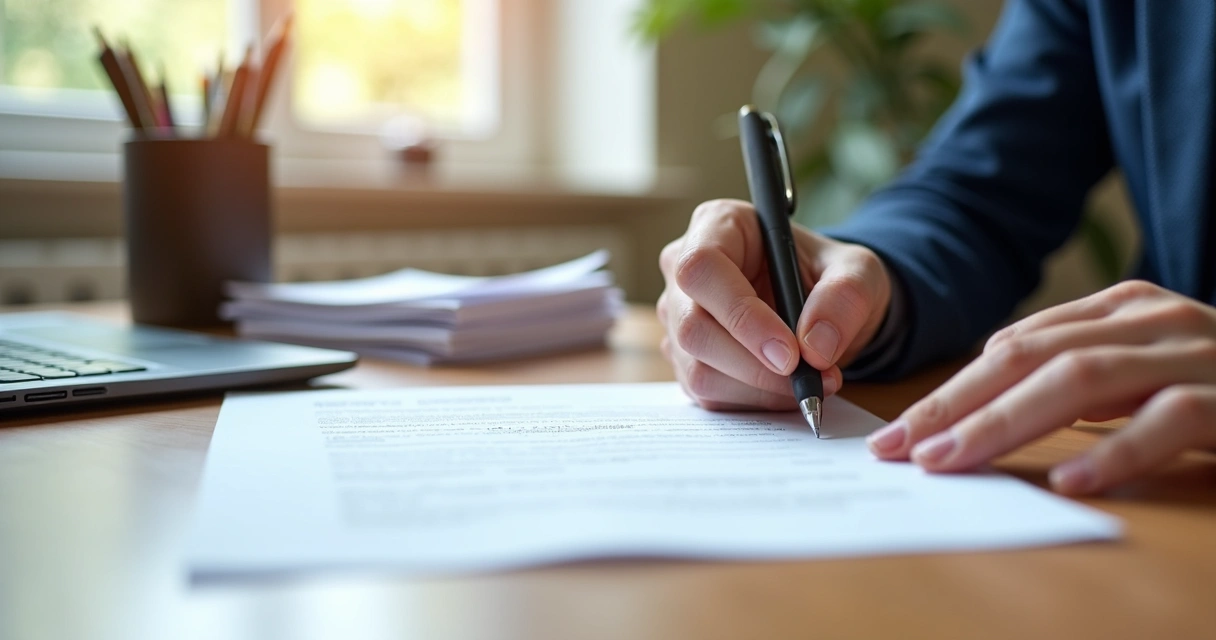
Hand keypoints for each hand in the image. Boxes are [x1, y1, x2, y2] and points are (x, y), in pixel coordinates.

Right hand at [657, 199, 892, 410]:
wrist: (822, 307)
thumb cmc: (829, 274)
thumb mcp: (858, 270)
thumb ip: (845, 296)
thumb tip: (815, 347)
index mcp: (717, 225)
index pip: (702, 268)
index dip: (740, 314)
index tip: (789, 352)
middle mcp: (682, 270)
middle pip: (693, 326)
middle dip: (753, 364)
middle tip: (809, 377)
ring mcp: (678, 317)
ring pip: (697, 368)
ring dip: (759, 389)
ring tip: (812, 382)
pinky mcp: (686, 358)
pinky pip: (707, 394)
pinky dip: (753, 401)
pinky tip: (786, 388)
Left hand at [867, 280, 1215, 494]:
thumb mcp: (1146, 373)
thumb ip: (1082, 376)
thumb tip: (991, 397)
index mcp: (1124, 309)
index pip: (1015, 345)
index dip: (951, 388)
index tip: (899, 433)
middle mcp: (1154, 319)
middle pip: (1030, 356)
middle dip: (955, 404)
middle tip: (900, 450)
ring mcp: (1198, 354)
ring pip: (1081, 379)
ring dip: (1005, 423)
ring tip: (951, 462)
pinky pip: (1171, 420)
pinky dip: (1118, 452)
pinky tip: (1072, 482)